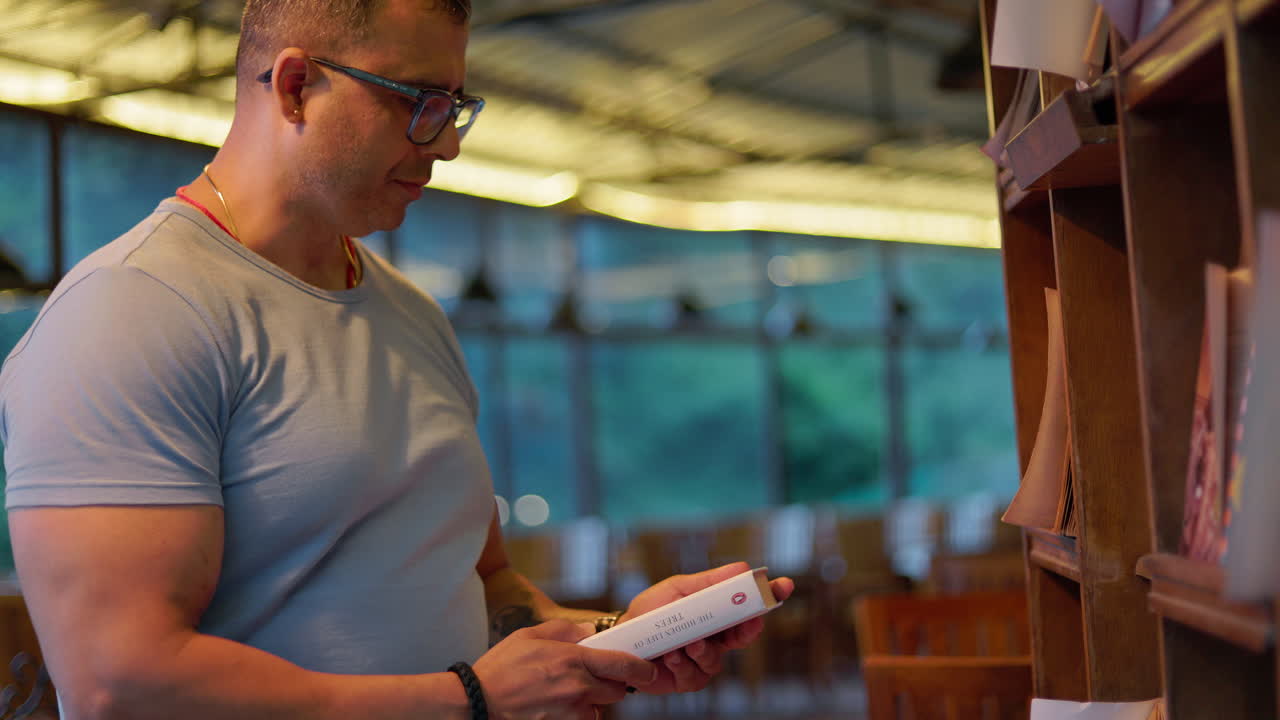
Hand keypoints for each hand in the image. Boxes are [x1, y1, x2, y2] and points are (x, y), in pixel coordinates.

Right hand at [473, 619, 658, 719]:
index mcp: (572, 660)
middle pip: (616, 690)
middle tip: (596, 677)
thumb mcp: (528, 635)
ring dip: (594, 701)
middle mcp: (577, 688)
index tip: (649, 669)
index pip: (621, 664)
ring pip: (600, 708)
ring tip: (569, 692)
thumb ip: (563, 631)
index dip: (640, 668)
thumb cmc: (499, 669)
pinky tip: (560, 706)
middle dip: (612, 683)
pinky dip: (580, 715)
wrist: (477, 703)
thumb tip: (588, 631)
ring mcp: (571, 712)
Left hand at [621, 561, 794, 694]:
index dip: (770, 597)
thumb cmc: (650, 612)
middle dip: (745, 630)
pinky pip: (695, 676)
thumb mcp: (678, 589)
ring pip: (718, 659)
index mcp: (716, 612)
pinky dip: (682, 664)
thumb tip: (743, 567)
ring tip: (685, 642)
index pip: (750, 606)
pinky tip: (669, 655)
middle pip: (745, 635)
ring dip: (702, 649)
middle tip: (742, 625)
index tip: (783, 587)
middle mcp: (716, 637)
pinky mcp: (689, 680)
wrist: (621, 638)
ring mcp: (704, 660)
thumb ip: (710, 582)